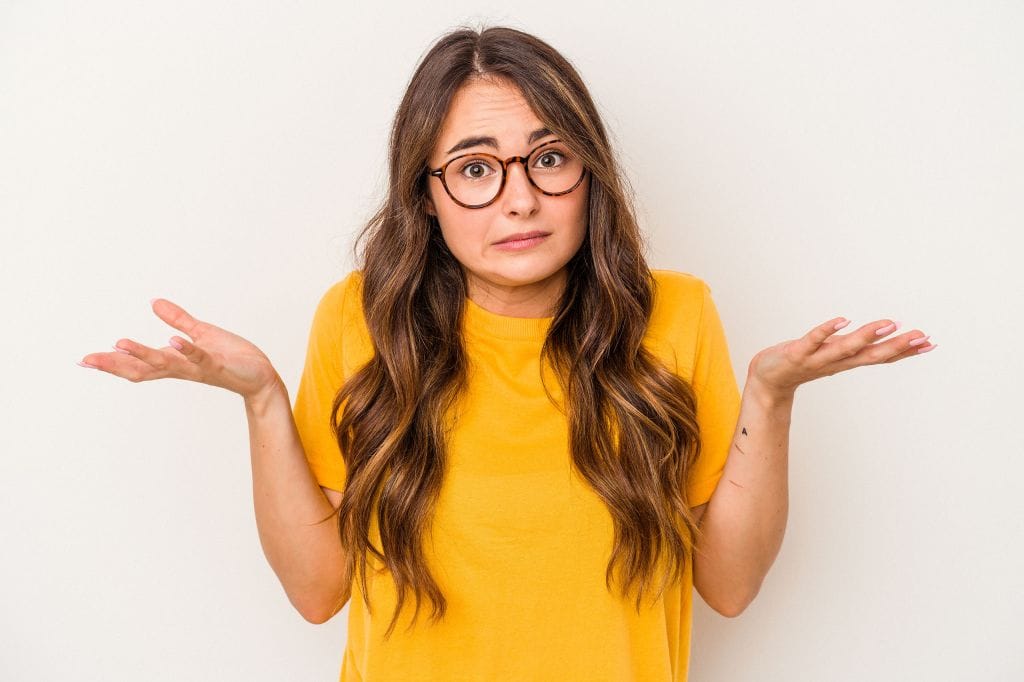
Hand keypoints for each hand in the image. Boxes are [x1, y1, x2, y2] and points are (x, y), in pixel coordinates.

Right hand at [78, 298, 280, 400]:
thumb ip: (178, 320)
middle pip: (143, 368)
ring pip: (166, 363)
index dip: (113, 361)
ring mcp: (198, 367)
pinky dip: (186, 350)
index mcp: (174, 361)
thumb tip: (154, 303)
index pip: (138, 363)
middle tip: (88, 360)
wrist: (260, 376)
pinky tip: (173, 341)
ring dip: (143, 354)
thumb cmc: (232, 357)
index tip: (85, 360)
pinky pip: (199, 357)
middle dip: (115, 364)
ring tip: (120, 344)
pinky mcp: (218, 365)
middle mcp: (181, 368)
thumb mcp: (201, 334)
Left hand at [747, 317, 936, 398]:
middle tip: (921, 336)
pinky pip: (813, 340)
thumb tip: (877, 337)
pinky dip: (827, 331)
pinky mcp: (797, 353)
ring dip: (866, 336)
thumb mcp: (833, 356)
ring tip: (888, 323)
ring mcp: (817, 358)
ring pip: (845, 348)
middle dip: (896, 345)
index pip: (880, 356)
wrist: (767, 381)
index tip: (929, 343)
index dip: (905, 351)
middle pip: (870, 355)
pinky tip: (842, 320)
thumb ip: (855, 348)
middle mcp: (836, 362)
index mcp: (846, 361)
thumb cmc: (802, 362)